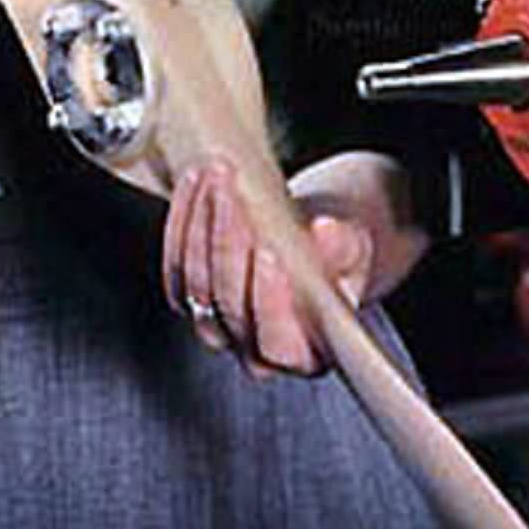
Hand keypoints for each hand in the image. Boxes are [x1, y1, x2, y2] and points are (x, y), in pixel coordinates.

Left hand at [161, 158, 373, 377]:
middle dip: (227, 240)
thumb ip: (344, 247)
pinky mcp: (192, 297)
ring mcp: (217, 325)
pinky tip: (196, 183)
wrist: (315, 242)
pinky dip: (184, 219)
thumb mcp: (353, 248)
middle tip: (232, 189)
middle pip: (228, 304)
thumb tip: (326, 232)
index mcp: (301, 353)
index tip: (269, 253)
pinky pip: (176, 263)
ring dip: (201, 222)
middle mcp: (253, 349)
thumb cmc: (340, 254)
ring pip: (195, 283)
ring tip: (215, 176)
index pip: (275, 340)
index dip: (269, 300)